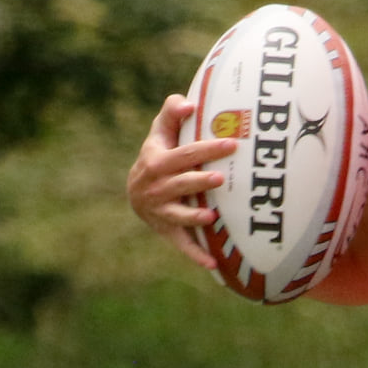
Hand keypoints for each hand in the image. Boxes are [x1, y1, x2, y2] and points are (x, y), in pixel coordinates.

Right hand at [127, 95, 238, 270]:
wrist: (135, 192)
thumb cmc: (157, 156)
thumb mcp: (158, 133)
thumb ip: (171, 113)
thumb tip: (189, 103)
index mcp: (157, 162)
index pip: (186, 153)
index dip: (208, 149)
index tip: (232, 144)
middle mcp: (156, 188)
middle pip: (181, 184)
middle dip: (199, 181)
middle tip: (221, 178)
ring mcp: (161, 212)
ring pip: (178, 215)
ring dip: (193, 217)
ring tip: (211, 216)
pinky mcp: (167, 231)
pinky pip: (182, 245)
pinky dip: (195, 255)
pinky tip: (213, 264)